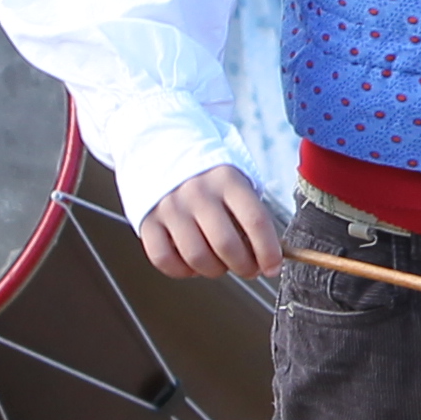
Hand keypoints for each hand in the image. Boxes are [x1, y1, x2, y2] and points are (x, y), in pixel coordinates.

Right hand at [138, 164, 284, 281]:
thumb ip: (250, 215)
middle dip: (245, 267)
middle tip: (249, 269)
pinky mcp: (148, 221)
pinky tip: (192, 264)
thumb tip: (267, 258)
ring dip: (216, 271)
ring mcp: (170, 208)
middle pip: (226, 245)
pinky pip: (164, 260)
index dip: (268, 252)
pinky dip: (182, 271)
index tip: (273, 267)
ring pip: (197, 258)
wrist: (162, 148)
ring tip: (221, 264)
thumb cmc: (209, 176)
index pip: (255, 221)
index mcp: (227, 180)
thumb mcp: (236, 182)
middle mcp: (198, 193)